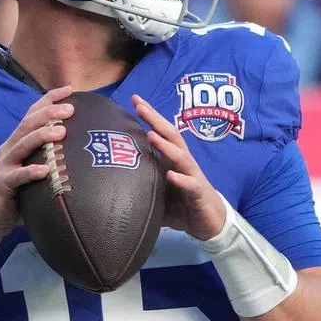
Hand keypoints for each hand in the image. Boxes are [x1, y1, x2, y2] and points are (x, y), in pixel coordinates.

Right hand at [0, 86, 73, 242]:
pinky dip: (31, 172)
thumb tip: (82, 150)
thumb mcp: (33, 169)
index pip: (32, 114)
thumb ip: (49, 158)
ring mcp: (4, 165)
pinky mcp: (1, 184)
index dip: (49, 99)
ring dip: (42, 136)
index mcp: (17, 142)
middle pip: (28, 124)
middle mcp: (9, 148)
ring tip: (62, 132)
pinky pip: (17, 177)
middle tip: (71, 109)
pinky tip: (45, 170)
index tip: (69, 89)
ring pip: (22, 144)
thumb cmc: (17, 193)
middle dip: (49, 113)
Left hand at [132, 95, 226, 240]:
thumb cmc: (182, 204)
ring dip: (166, 146)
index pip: (161, 133)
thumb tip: (110, 183)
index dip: (150, 116)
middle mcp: (182, 163)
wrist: (209, 221)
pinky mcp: (199, 193)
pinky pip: (190, 184)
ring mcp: (192, 176)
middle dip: (156, 120)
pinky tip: (171, 175)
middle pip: (171, 136)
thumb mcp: (157, 193)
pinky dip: (181, 179)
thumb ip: (140, 184)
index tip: (134, 99)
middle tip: (140, 106)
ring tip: (151, 136)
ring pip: (181, 156)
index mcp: (172, 160)